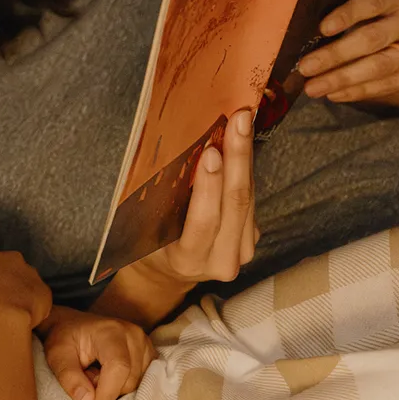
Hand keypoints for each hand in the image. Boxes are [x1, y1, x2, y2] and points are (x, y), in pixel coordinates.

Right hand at [0, 247, 51, 330]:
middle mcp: (11, 258)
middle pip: (9, 268)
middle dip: (5, 282)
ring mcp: (31, 274)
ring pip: (26, 283)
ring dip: (20, 294)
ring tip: (10, 314)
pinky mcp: (44, 291)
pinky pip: (39, 299)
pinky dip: (34, 307)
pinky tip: (23, 319)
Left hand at [38, 307, 153, 399]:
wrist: (73, 326)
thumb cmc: (64, 339)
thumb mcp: (56, 356)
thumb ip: (69, 378)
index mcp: (110, 331)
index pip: (119, 368)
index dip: (105, 392)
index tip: (87, 398)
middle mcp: (134, 334)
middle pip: (129, 381)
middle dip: (107, 390)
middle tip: (88, 378)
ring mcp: (145, 343)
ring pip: (138, 384)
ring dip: (116, 388)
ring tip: (98, 373)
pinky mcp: (150, 353)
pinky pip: (143, 381)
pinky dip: (125, 384)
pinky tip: (111, 374)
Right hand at [132, 109, 258, 286]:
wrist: (167, 276)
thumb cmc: (148, 248)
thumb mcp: (147, 231)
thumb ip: (164, 205)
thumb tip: (181, 157)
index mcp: (189, 260)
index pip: (205, 220)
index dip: (209, 186)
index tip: (210, 151)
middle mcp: (222, 261)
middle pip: (236, 204)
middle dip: (238, 159)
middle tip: (238, 123)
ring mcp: (242, 252)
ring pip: (248, 200)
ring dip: (246, 159)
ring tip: (242, 125)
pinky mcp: (251, 240)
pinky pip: (252, 202)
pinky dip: (245, 171)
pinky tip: (241, 145)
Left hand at [297, 0, 398, 103]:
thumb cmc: (392, 15)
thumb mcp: (379, 3)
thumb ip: (351, 12)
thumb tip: (302, 35)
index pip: (372, 2)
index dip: (347, 15)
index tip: (322, 29)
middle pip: (374, 38)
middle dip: (335, 55)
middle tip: (305, 67)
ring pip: (382, 65)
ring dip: (343, 78)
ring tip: (314, 87)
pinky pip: (392, 83)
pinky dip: (360, 90)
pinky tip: (336, 94)